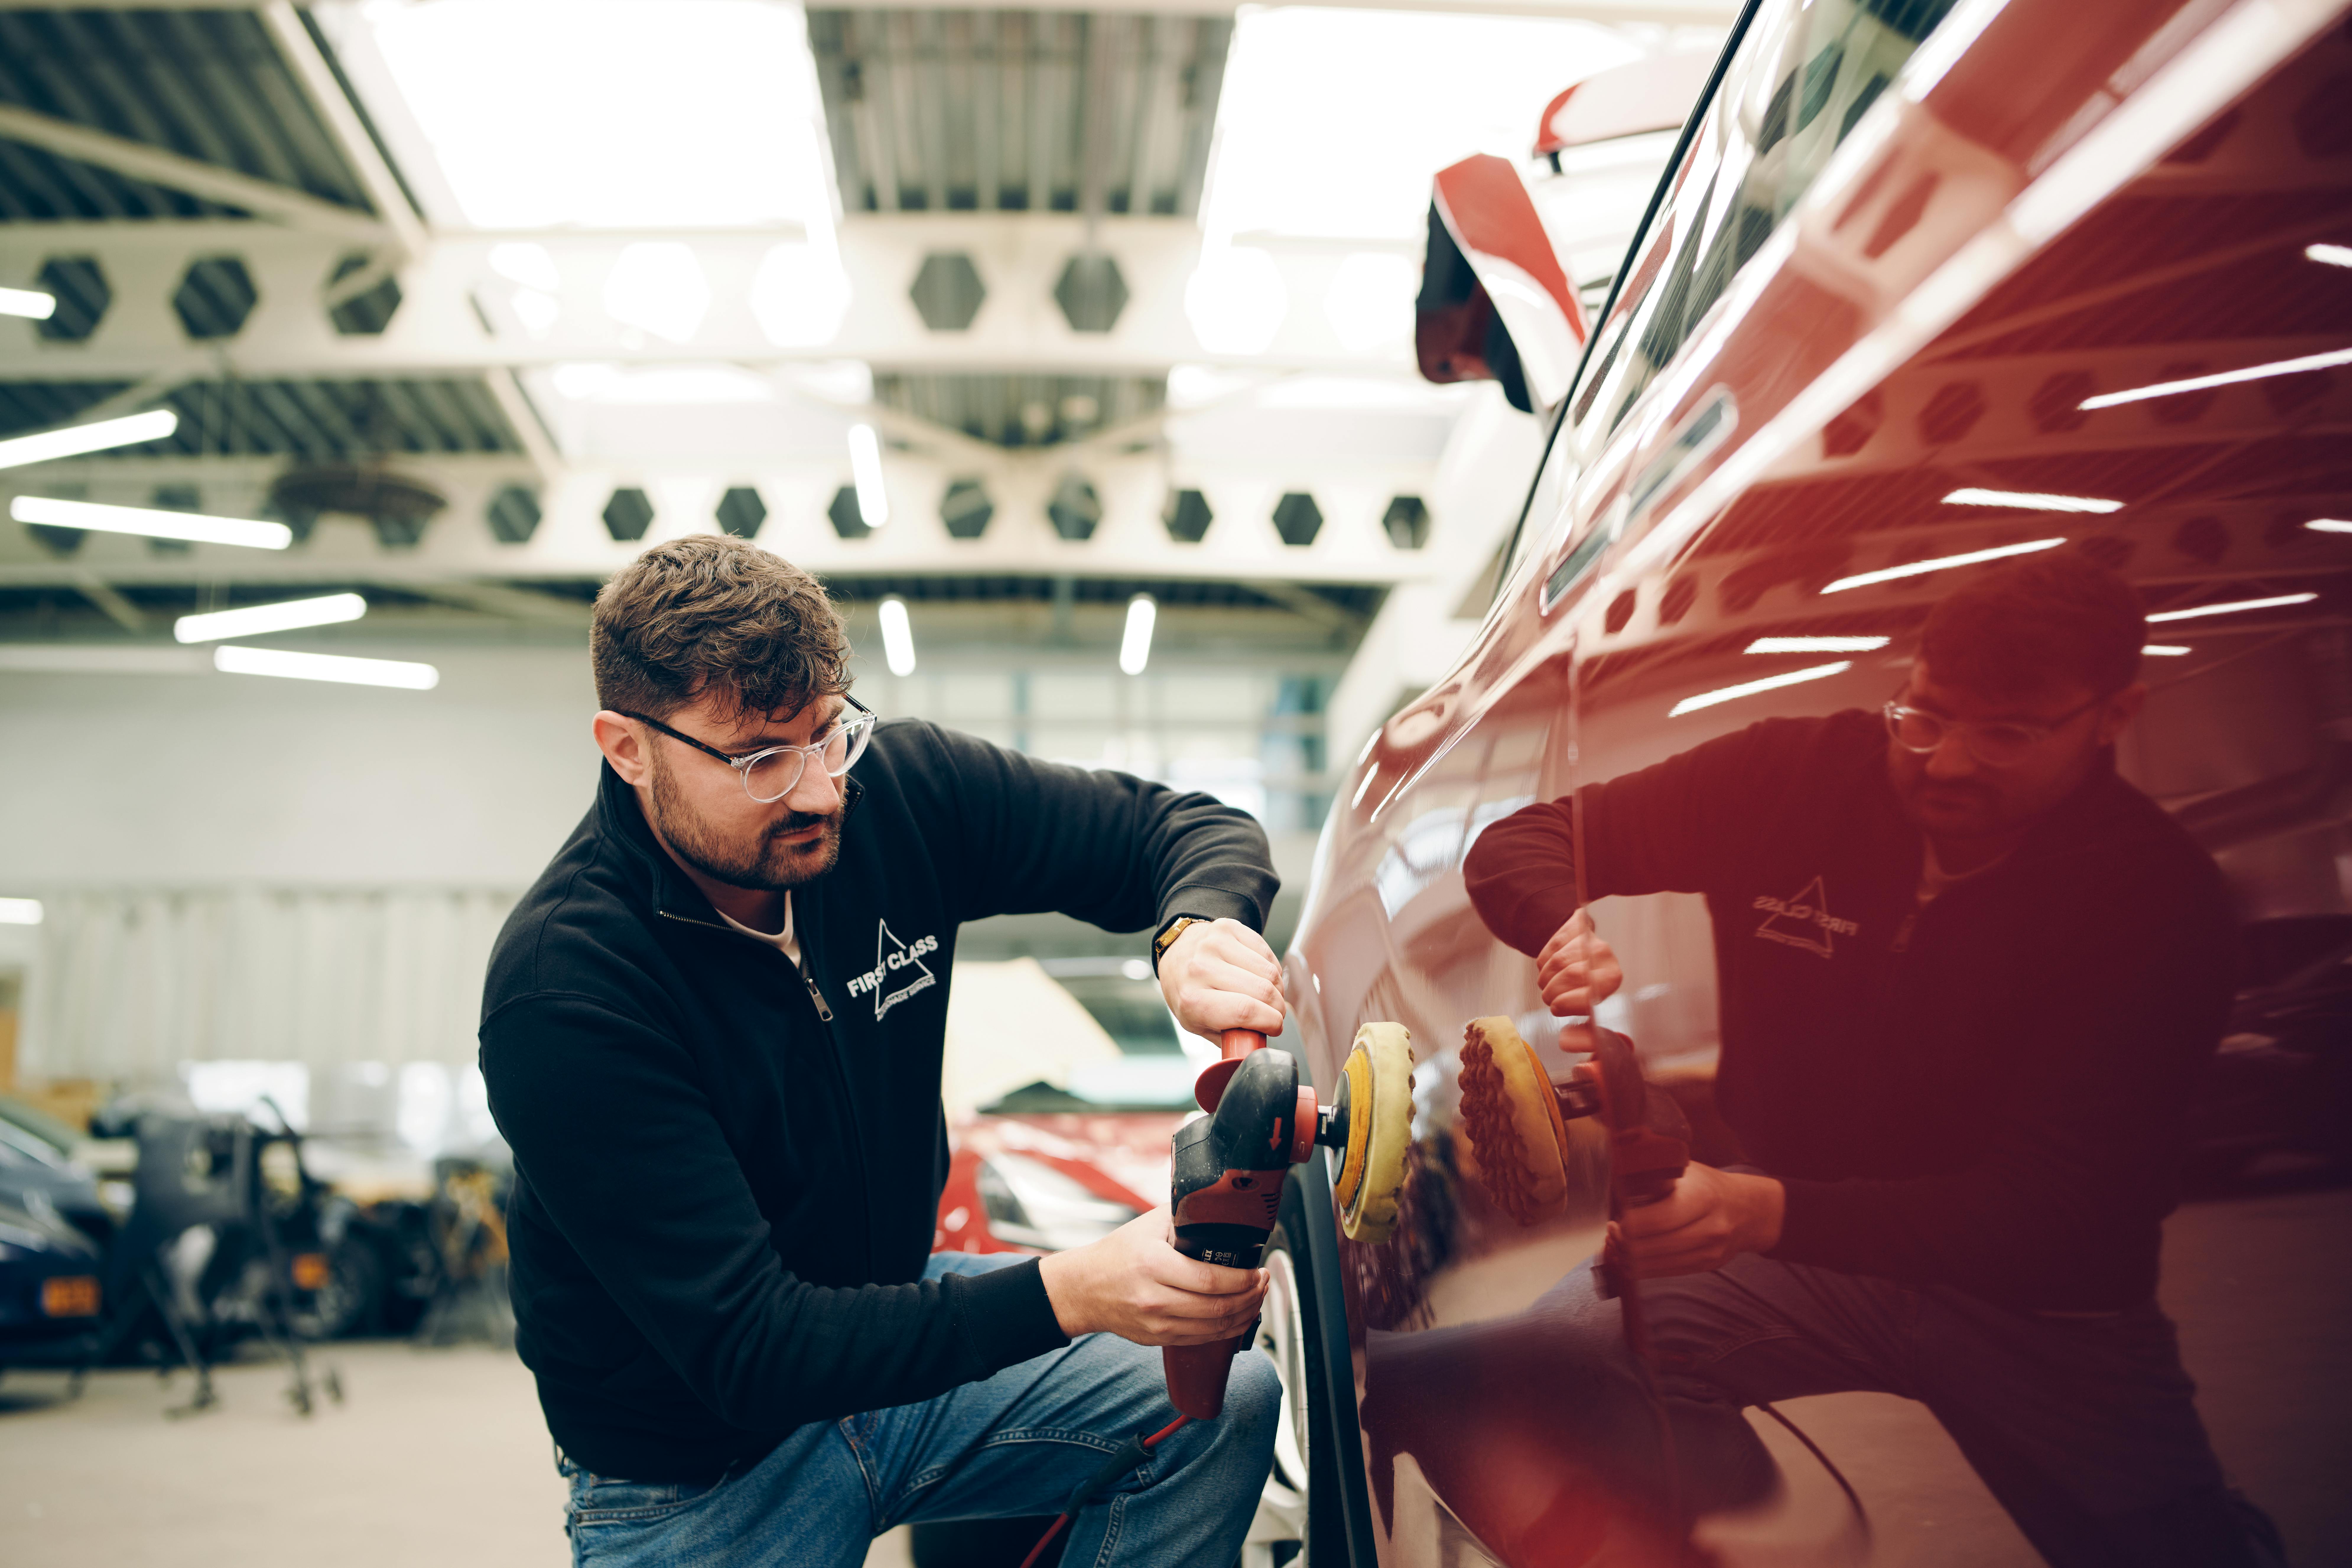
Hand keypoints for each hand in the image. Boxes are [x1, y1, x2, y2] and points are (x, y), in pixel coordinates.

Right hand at [1036, 1209, 1269, 1345]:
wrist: (1084, 1288)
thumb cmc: (1118, 1253)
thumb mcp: (1149, 1225)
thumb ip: (1184, 1215)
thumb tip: (1221, 1206)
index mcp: (1154, 1265)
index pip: (1211, 1280)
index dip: (1243, 1280)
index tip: (1259, 1271)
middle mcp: (1154, 1298)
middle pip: (1217, 1307)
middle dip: (1251, 1298)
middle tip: (1264, 1284)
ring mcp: (1155, 1324)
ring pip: (1213, 1329)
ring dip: (1243, 1316)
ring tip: (1257, 1301)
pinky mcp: (1156, 1339)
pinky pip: (1200, 1340)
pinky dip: (1225, 1332)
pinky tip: (1237, 1318)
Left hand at [1158, 918, 1284, 1038]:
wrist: (1177, 955)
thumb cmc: (1190, 994)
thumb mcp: (1199, 1025)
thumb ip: (1228, 1039)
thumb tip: (1257, 1047)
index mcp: (1192, 1000)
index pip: (1244, 1011)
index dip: (1270, 1022)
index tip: (1276, 1027)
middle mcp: (1200, 968)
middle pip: (1262, 991)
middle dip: (1277, 1008)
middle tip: (1274, 1015)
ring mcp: (1215, 944)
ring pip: (1269, 972)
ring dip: (1277, 989)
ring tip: (1268, 996)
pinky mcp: (1228, 928)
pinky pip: (1266, 953)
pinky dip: (1272, 969)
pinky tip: (1262, 977)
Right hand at [1537, 908, 1622, 1016]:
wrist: (1587, 948)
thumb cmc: (1589, 979)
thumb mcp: (1592, 997)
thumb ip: (1581, 1010)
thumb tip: (1564, 1023)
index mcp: (1612, 977)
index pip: (1589, 992)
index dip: (1568, 1002)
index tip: (1556, 1008)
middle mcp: (1603, 955)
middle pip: (1571, 974)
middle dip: (1553, 990)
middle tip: (1548, 998)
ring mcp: (1587, 939)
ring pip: (1557, 962)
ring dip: (1546, 978)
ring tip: (1547, 985)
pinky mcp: (1570, 930)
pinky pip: (1549, 950)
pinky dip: (1543, 964)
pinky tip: (1548, 969)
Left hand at [1612, 1163, 1783, 1278]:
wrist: (1747, 1209)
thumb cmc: (1707, 1185)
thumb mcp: (1684, 1169)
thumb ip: (1653, 1175)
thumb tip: (1616, 1182)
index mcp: (1702, 1198)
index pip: (1656, 1221)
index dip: (1628, 1225)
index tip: (1614, 1220)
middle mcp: (1709, 1228)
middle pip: (1652, 1247)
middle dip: (1624, 1243)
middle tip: (1611, 1233)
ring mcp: (1710, 1251)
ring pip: (1656, 1265)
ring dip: (1629, 1258)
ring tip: (1618, 1244)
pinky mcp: (1706, 1266)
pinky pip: (1665, 1273)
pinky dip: (1643, 1267)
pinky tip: (1632, 1256)